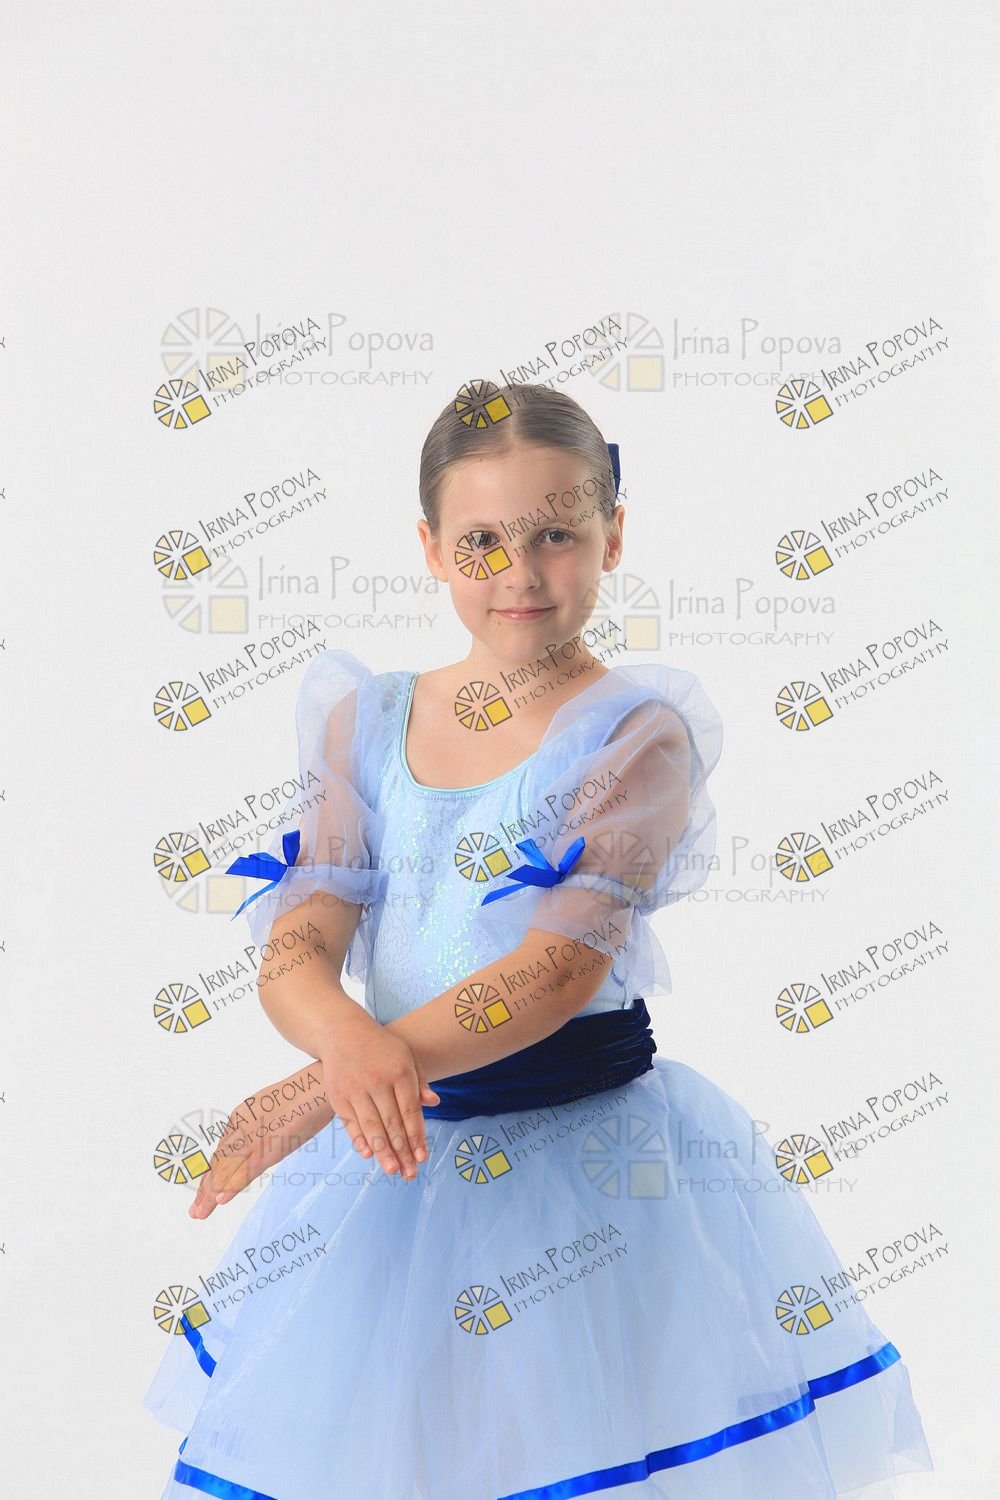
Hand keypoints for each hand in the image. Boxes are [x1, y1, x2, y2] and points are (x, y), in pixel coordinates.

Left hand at [190, 1062, 333, 1219]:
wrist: (323, 1082)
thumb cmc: (307, 1094)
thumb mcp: (279, 1109)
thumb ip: (266, 1124)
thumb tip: (264, 1138)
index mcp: (244, 1114)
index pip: (223, 1150)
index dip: (212, 1172)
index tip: (204, 1190)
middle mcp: (243, 1125)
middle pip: (219, 1161)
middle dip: (206, 1187)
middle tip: (195, 1211)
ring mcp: (255, 1136)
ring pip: (227, 1168)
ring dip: (212, 1193)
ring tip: (200, 1212)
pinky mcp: (271, 1146)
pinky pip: (248, 1169)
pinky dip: (233, 1185)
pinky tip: (221, 1200)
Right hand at [321, 1006, 439, 1179]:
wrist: (342, 1032)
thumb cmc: (381, 1048)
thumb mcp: (406, 1056)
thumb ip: (420, 1081)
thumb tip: (435, 1103)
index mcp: (399, 1072)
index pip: (410, 1111)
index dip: (417, 1136)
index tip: (423, 1157)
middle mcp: (377, 1082)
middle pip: (392, 1123)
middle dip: (402, 1151)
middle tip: (410, 1173)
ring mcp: (355, 1089)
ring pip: (371, 1127)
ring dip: (383, 1152)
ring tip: (393, 1170)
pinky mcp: (338, 1096)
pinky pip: (350, 1123)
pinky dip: (359, 1140)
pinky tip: (368, 1155)